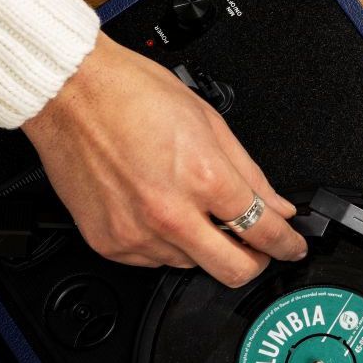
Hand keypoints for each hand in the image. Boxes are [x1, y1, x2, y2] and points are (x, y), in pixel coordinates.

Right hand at [23, 35, 306, 286]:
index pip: (264, 231)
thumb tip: (276, 204)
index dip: (287, 244)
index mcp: (203, 177)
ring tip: (189, 206)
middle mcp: (170, 214)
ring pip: (192, 264)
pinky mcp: (109, 244)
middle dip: (255, 261)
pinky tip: (159, 211)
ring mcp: (137, 234)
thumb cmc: (132, 94)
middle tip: (256, 246)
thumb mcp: (209, 122)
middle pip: (234, 270)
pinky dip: (165, 244)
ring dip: (203, 246)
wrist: (70, 92)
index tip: (292, 247)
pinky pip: (153, 261)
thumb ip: (249, 172)